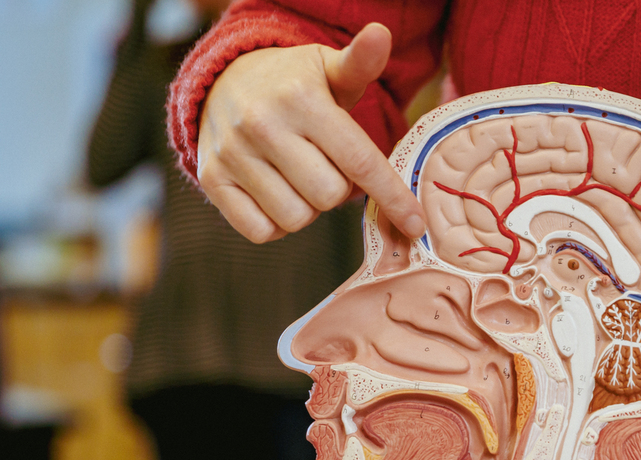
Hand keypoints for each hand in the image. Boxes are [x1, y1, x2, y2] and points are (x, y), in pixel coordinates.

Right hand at [197, 22, 425, 243]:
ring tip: (297, 178)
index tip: (417, 226)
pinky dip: (274, 224)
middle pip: (329, 197)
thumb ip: (360, 63)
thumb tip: (380, 35)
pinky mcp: (212, 179)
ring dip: (306, 209)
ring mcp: (233, 153)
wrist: (222, 82)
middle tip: (325, 167)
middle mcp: (263, 124)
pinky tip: (273, 195)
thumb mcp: (327, 69)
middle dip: (336, 190)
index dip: (393, 198)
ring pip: (296, 219)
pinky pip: (261, 232)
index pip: (360, 162)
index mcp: (301, 98)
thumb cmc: (292, 85)